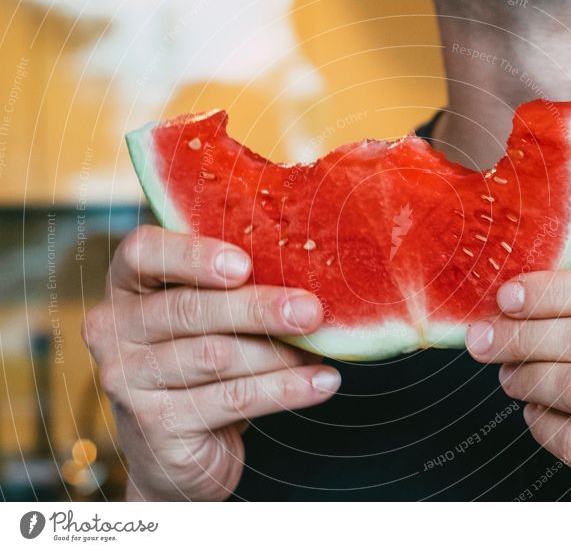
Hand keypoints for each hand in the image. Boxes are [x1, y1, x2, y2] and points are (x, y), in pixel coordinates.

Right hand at [82, 226, 339, 500]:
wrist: (177, 452)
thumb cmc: (201, 365)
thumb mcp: (210, 319)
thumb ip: (236, 289)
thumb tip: (310, 272)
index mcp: (126, 286)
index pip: (143, 252)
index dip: (192, 255)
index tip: (244, 264)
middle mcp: (113, 330)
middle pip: (188, 309)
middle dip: (257, 309)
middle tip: (310, 310)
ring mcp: (126, 381)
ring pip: (215, 356)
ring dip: (278, 353)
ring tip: (321, 349)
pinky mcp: (155, 425)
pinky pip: (231, 399)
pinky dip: (285, 390)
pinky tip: (322, 383)